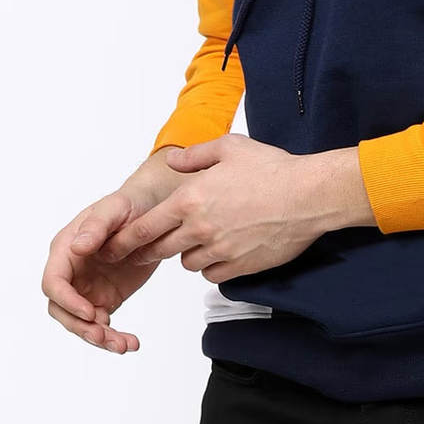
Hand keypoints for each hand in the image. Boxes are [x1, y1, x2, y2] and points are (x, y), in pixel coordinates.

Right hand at [41, 148, 188, 352]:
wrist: (152, 210)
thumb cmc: (129, 203)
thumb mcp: (114, 208)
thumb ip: (96, 227)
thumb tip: (76, 248)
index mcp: (66, 249)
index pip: (53, 283)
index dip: (67, 301)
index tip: (90, 312)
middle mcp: (72, 272)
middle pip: (63, 309)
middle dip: (81, 327)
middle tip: (106, 335)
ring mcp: (87, 288)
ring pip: (81, 323)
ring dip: (99, 338)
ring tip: (123, 345)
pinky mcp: (105, 298)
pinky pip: (102, 324)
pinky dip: (114, 337)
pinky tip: (130, 343)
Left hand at [97, 134, 360, 281]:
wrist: (308, 195)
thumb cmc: (272, 168)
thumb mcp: (230, 147)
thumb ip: (195, 156)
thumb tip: (172, 162)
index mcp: (191, 198)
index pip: (145, 227)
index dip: (126, 239)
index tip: (115, 247)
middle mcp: (199, 228)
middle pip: (160, 250)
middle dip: (153, 249)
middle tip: (153, 246)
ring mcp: (219, 250)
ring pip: (187, 263)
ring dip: (189, 253)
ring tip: (203, 238)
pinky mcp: (239, 266)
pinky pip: (212, 275)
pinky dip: (213, 265)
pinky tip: (224, 249)